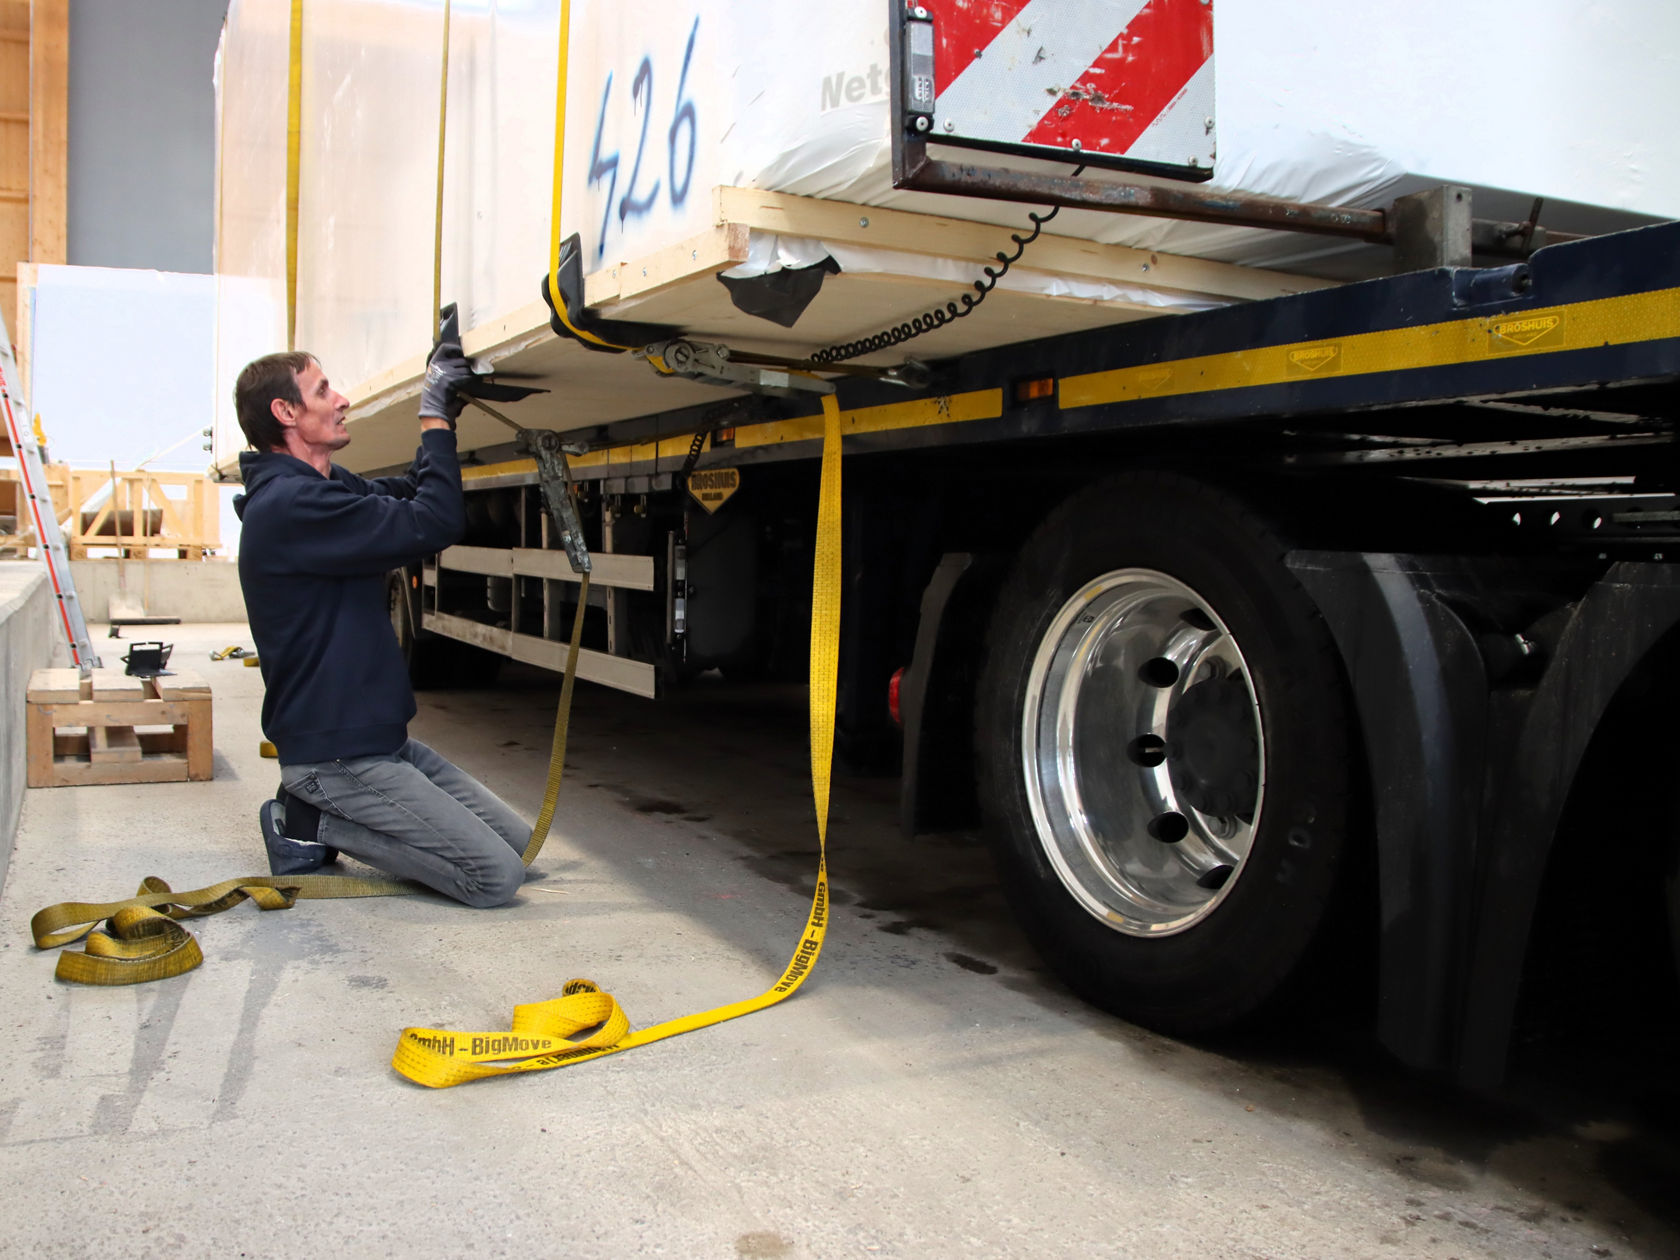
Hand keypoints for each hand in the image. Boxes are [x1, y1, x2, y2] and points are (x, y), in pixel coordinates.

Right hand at [420, 303, 473, 426]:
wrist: (434, 412)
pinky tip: (475, 383)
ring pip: (465, 368)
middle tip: (474, 370)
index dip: (455, 348)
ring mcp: (444, 372)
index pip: (445, 348)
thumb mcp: (440, 382)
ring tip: (475, 379)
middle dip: (468, 366)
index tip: (462, 351)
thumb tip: (465, 365)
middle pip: (460, 359)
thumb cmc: (438, 399)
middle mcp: (438, 366)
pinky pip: (467, 377)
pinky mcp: (451, 380)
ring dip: (472, 374)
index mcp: (433, 364)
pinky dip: (474, 380)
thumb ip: (449, 372)